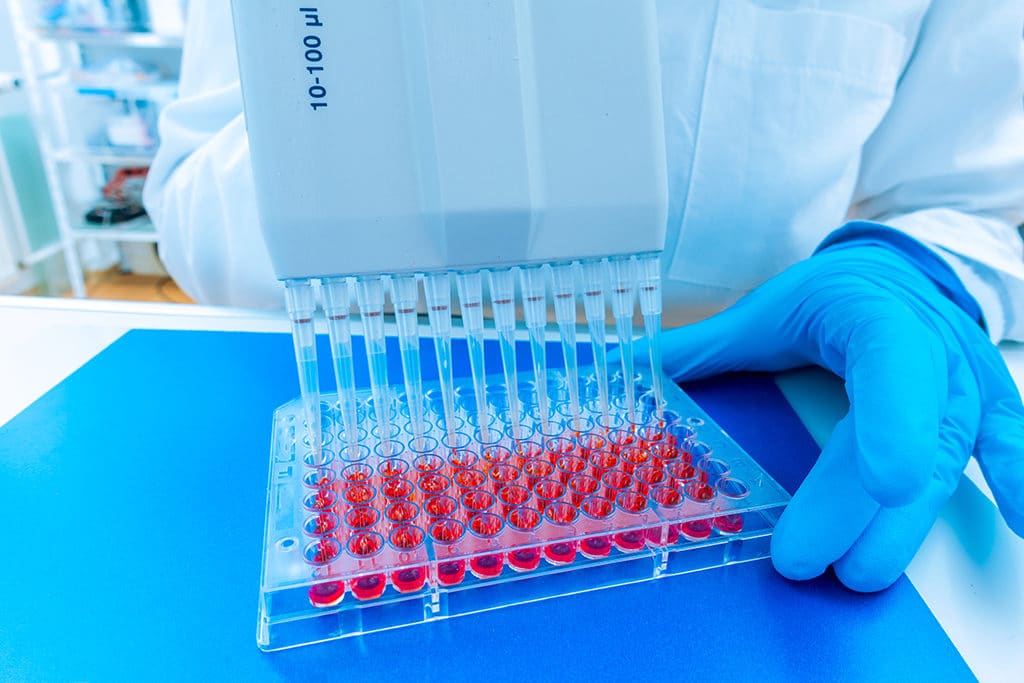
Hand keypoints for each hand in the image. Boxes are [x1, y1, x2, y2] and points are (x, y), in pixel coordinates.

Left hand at [645, 227, 1023, 590]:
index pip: (894, 366)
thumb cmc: (836, 292)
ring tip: (860, 574)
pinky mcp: (984, 407)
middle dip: (863, 504)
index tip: (888, 479)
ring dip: (908, 524)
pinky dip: (1018, 478)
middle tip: (811, 559)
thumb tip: (628, 367)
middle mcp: (934, 352)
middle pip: (911, 435)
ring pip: (951, 459)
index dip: (896, 422)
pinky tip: (1021, 520)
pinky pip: (1009, 443)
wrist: (899, 274)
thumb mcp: (770, 306)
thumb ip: (705, 347)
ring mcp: (966, 382)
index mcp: (877, 317)